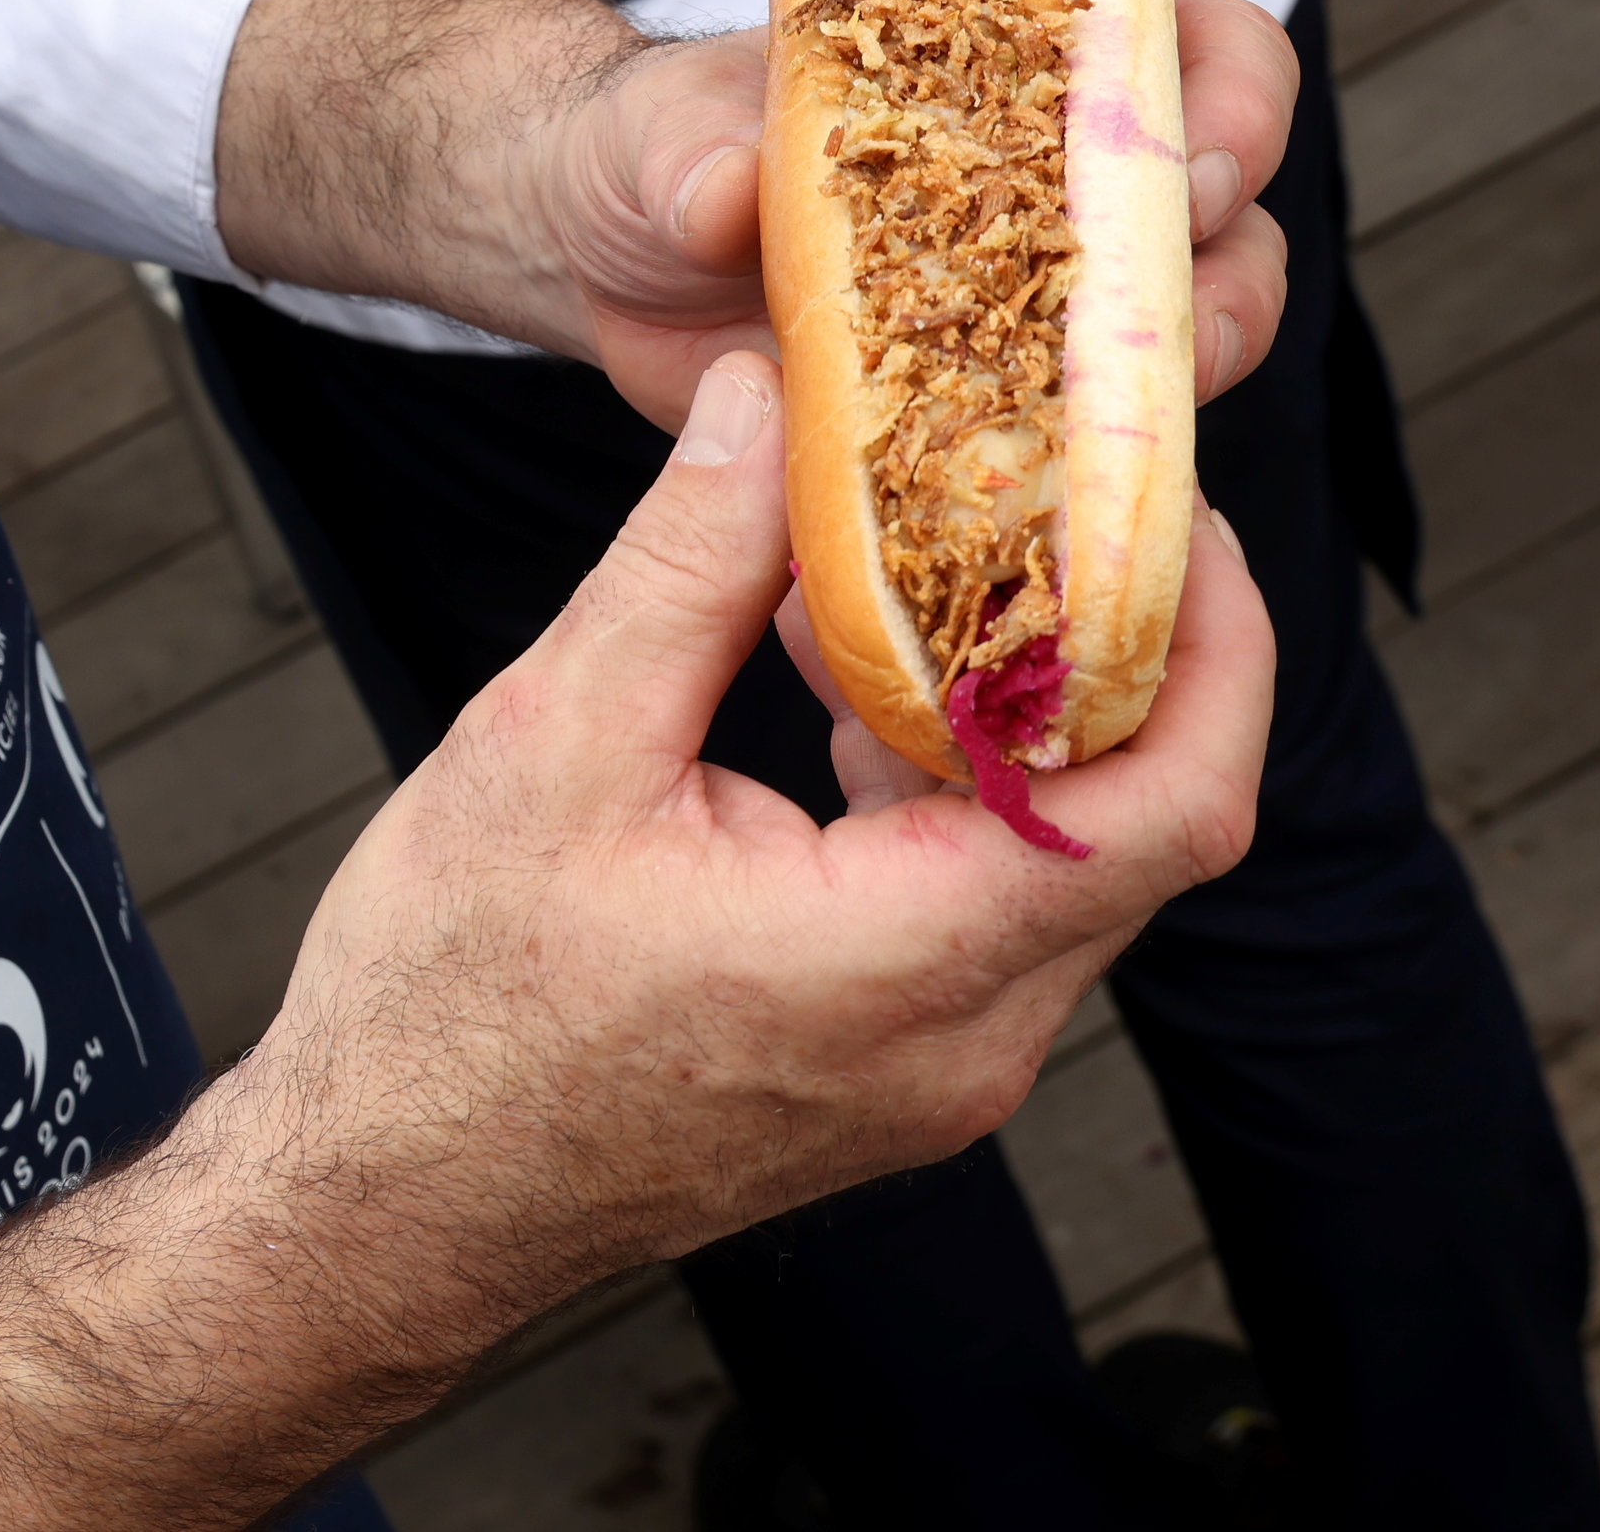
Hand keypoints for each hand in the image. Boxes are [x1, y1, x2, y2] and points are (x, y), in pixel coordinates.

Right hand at [0, 354, 1273, 1527]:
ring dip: (1013, 709)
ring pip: (1061, 860)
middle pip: (1138, 822)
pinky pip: (988, 907)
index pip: (1169, 808)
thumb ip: (690, 562)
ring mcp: (937, 1073)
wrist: (384, 1200)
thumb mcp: (553, 738)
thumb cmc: (448, 1003)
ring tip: (900, 576)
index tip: (1178, 513)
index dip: (1214, 647)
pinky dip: (952, 782)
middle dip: (1110, 644)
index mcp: (902, 965)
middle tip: (1040, 498)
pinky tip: (833, 687)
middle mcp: (964, 1042)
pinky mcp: (893, 1072)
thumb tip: (768, 400)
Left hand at [210, 0, 1301, 427]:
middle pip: (1223, 219)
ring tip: (1110, 434)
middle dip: (1221, 268)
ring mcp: (1041, 310)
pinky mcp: (999, 423)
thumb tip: (730, 195)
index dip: (1227, 96)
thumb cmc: (653, 148)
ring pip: (1180, 352)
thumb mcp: (657, 133)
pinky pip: (1083, 470)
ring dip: (1169, 393)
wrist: (604, 260)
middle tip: (1163, 317)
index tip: (1193, 154)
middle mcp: (1062, 186)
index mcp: (1021, 68)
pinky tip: (1040, 538)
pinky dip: (1080, 503)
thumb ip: (693, 153)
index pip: (1186, 48)